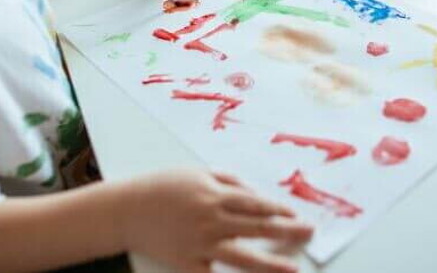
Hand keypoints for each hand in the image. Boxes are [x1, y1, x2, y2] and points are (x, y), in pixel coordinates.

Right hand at [121, 170, 312, 272]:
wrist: (127, 209)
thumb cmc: (162, 187)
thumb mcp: (195, 173)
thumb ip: (227, 181)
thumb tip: (254, 193)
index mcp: (214, 194)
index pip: (256, 202)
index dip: (279, 209)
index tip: (296, 214)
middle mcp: (211, 219)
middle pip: (257, 226)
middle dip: (287, 230)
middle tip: (309, 233)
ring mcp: (200, 243)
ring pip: (243, 256)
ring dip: (271, 263)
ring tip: (292, 269)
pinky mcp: (187, 263)